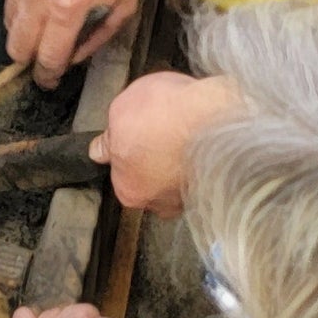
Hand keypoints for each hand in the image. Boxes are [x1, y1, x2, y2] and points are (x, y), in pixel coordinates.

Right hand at [2, 0, 144, 88]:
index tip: (50, 80)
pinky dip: (22, 3)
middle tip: (44, 56)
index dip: (48, 75)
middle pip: (16, 47)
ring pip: (8, 23)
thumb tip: (76, 55)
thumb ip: (101, 34)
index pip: (47, 57)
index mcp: (66, 7)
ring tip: (45, 21)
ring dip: (25, 31)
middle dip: (29, 58)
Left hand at [90, 70, 238, 216]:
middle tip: (163, 128)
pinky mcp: (218, 192)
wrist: (216, 119)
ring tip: (187, 131)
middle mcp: (160, 204)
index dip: (128, 147)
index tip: (138, 130)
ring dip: (181, 160)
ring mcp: (191, 200)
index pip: (122, 171)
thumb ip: (108, 139)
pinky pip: (203, 174)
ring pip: (178, 178)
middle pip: (151, 178)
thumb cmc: (164, 116)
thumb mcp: (120, 113)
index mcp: (128, 190)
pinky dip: (204, 160)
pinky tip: (205, 139)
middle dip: (156, 156)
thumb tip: (99, 151)